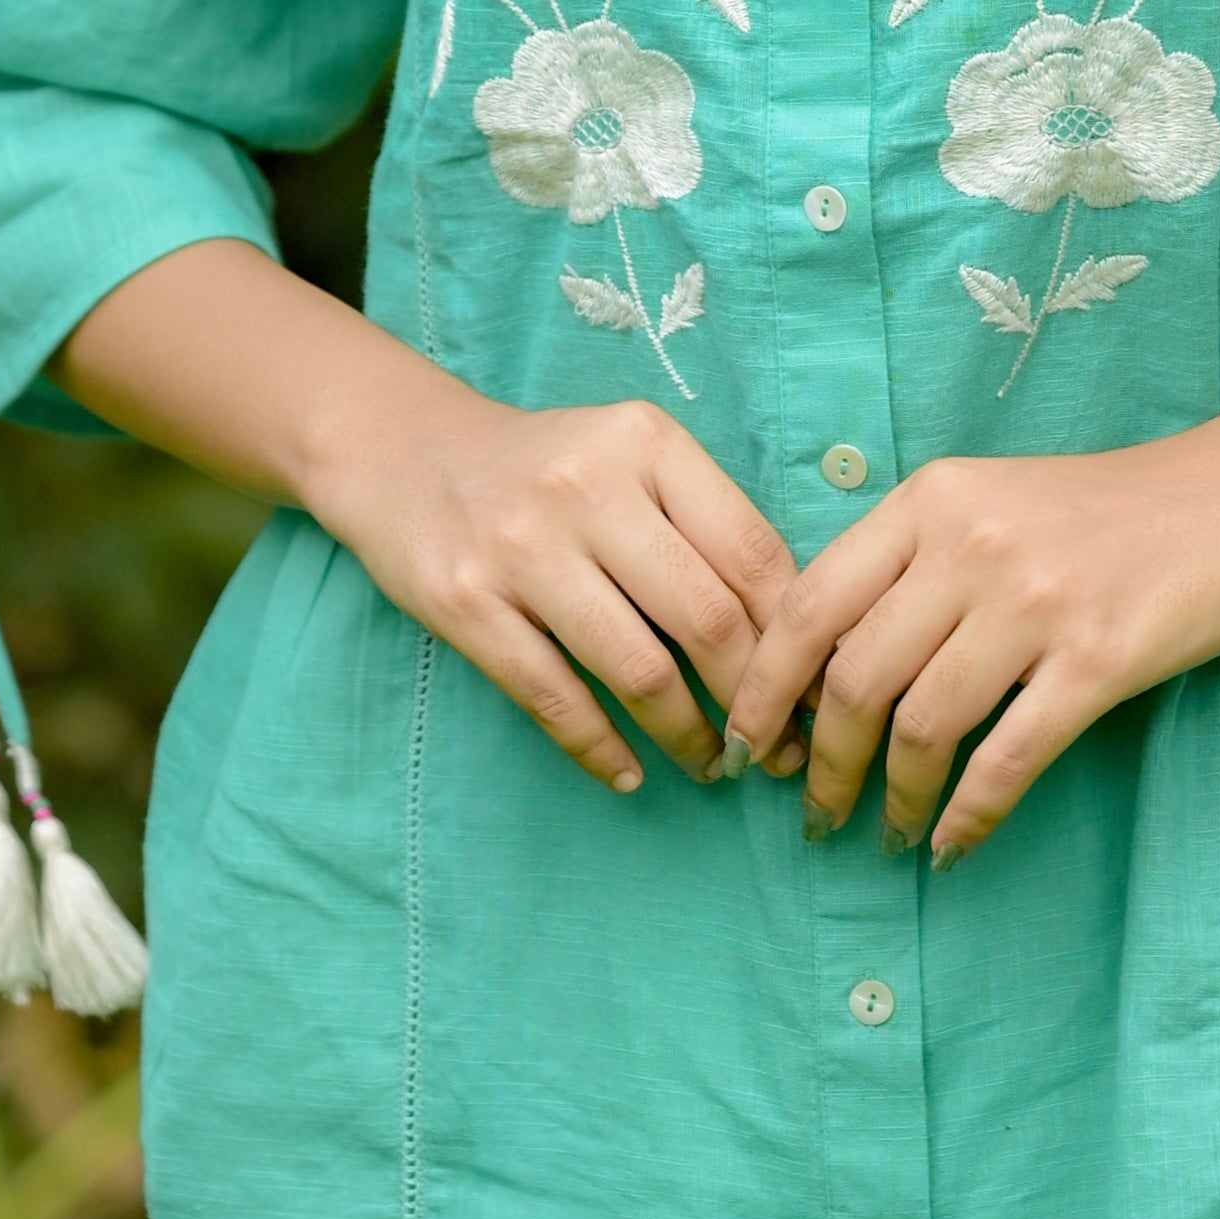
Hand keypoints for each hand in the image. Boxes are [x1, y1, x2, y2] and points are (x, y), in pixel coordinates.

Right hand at [302, 384, 800, 797]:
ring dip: (687, 736)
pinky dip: (601, 749)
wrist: (403, 451)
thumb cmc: (545, 468)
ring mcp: (520, 547)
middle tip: (775, 750)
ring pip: (637, 669)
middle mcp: (586, 487)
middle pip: (707, 618)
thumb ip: (703, 525)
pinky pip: (553, 697)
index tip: (816, 691)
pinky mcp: (464, 602)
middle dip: (755, 702)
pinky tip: (628, 774)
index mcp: (646, 444)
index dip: (797, 636)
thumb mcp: (629, 460)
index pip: (753, 552)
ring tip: (711, 765)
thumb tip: (794, 636)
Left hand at [719, 428, 1219, 863]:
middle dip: (819, 762)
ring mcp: (1035, 602)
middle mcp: (970, 546)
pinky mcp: (1099, 660)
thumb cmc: (1104, 511)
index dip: (761, 687)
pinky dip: (968, 815)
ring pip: (922, 726)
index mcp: (929, 500)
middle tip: (812, 811)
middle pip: (852, 676)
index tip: (746, 743)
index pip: (806, 604)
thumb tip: (818, 658)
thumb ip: (907, 560)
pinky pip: (1007, 758)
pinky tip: (953, 845)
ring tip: (886, 834)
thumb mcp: (987, 500)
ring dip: (892, 798)